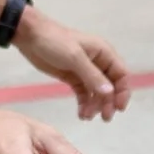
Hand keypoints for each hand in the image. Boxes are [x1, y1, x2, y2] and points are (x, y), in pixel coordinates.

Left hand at [14, 10, 131, 121]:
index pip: (121, 75)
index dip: (123, 92)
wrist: (29, 36)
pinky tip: (81, 114)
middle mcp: (98, 63)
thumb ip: (93, 76)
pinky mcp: (73, 78)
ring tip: (86, 117)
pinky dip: (84, 104)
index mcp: (104, 53)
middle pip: (111, 86)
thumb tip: (110, 93)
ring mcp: (85, 71)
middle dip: (108, 102)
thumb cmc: (55, 41)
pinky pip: (84, 93)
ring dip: (95, 106)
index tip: (119, 108)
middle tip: (105, 118)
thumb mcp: (75, 58)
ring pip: (97, 92)